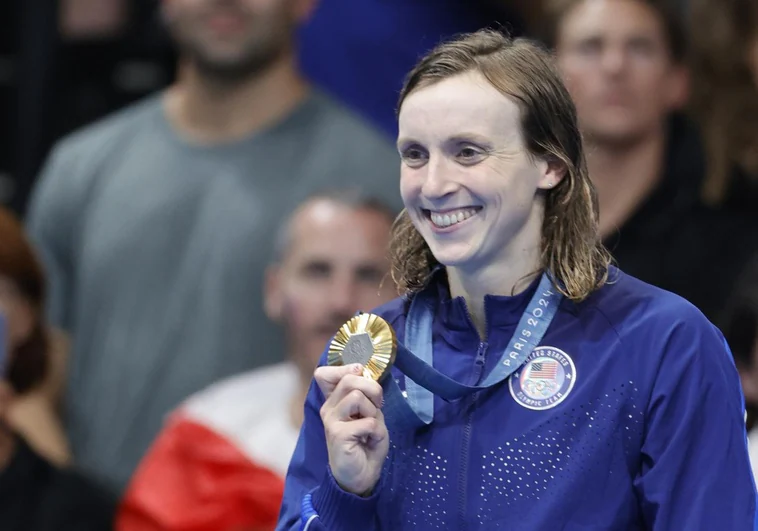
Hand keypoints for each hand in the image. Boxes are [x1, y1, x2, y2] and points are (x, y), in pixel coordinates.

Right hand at [315, 363, 388, 495]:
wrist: (361, 476)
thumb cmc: (366, 444)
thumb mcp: (369, 414)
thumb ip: (366, 396)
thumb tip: (365, 375)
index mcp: (334, 401)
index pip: (324, 373)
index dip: (346, 368)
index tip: (361, 377)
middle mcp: (329, 408)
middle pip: (349, 379)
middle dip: (373, 389)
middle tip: (378, 406)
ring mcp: (331, 420)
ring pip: (357, 396)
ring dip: (374, 412)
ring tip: (372, 426)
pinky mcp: (338, 435)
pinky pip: (367, 422)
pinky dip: (377, 431)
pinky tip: (370, 441)